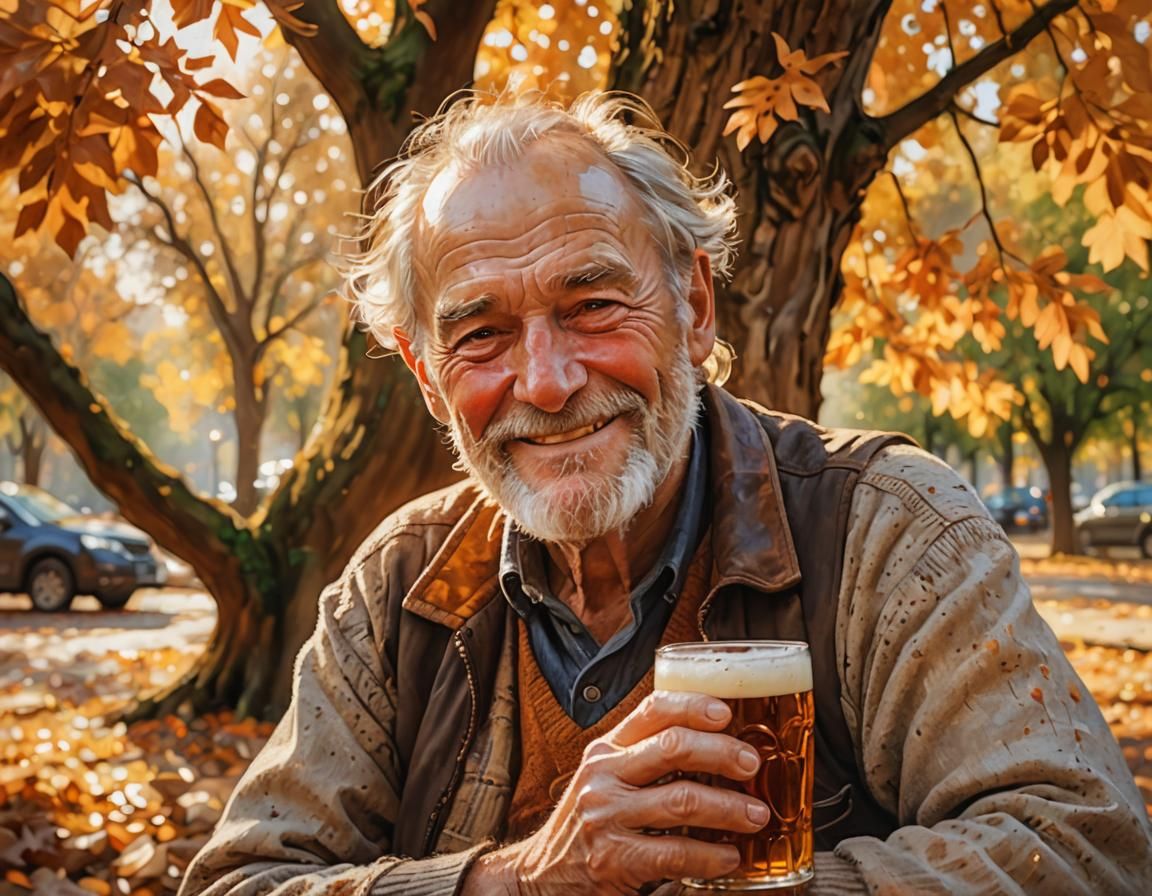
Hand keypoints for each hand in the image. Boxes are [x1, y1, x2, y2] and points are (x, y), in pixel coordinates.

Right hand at [463, 690, 768, 894]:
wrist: (541, 878)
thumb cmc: (587, 825)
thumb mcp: (606, 780)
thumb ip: (645, 761)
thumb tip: (717, 747)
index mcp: (606, 750)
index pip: (652, 709)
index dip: (693, 705)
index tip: (727, 712)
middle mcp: (603, 775)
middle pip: (674, 746)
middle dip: (723, 752)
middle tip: (752, 764)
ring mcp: (606, 816)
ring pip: (682, 799)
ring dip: (729, 808)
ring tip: (757, 815)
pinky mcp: (613, 859)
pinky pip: (675, 852)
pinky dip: (711, 854)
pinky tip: (730, 856)